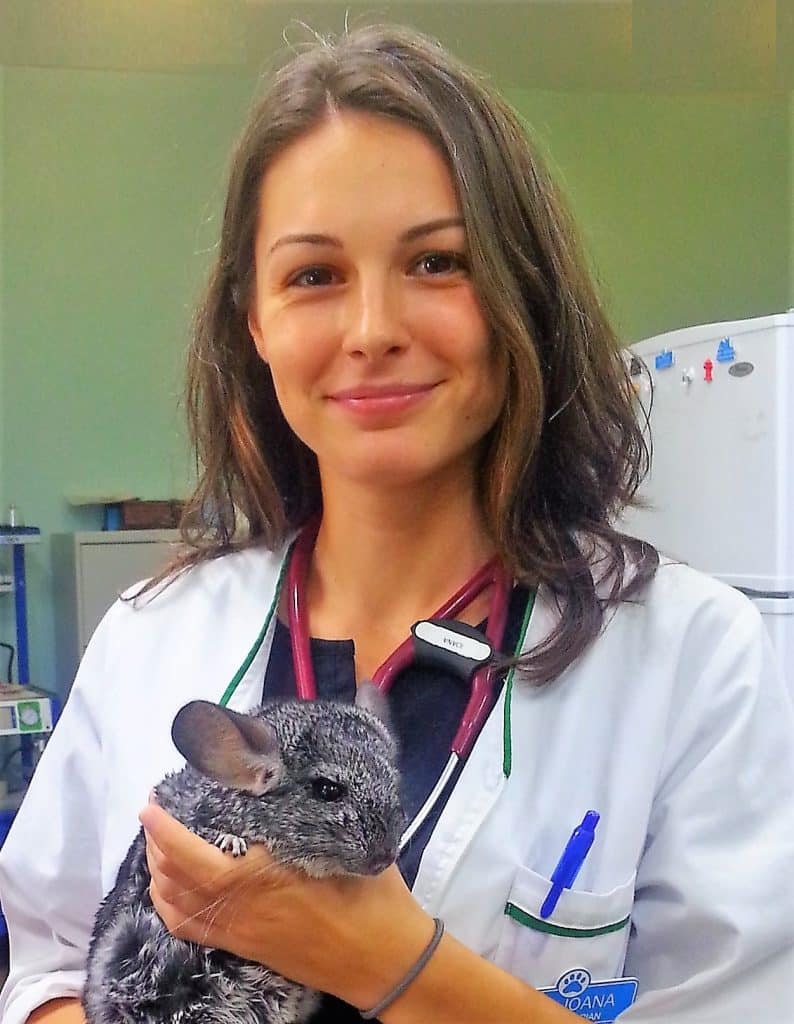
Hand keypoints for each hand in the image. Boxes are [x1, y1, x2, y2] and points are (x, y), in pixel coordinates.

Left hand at [139, 801, 434, 1009]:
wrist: (383, 959)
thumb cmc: (372, 895)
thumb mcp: (345, 839)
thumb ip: (310, 810)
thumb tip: (286, 774)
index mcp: (261, 876)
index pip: (194, 853)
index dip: (165, 829)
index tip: (152, 801)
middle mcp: (241, 906)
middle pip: (175, 877)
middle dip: (155, 842)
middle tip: (155, 810)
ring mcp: (240, 931)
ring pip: (176, 904)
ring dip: (157, 871)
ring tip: (157, 841)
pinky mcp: (245, 947)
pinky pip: (190, 930)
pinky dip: (168, 906)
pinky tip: (167, 887)